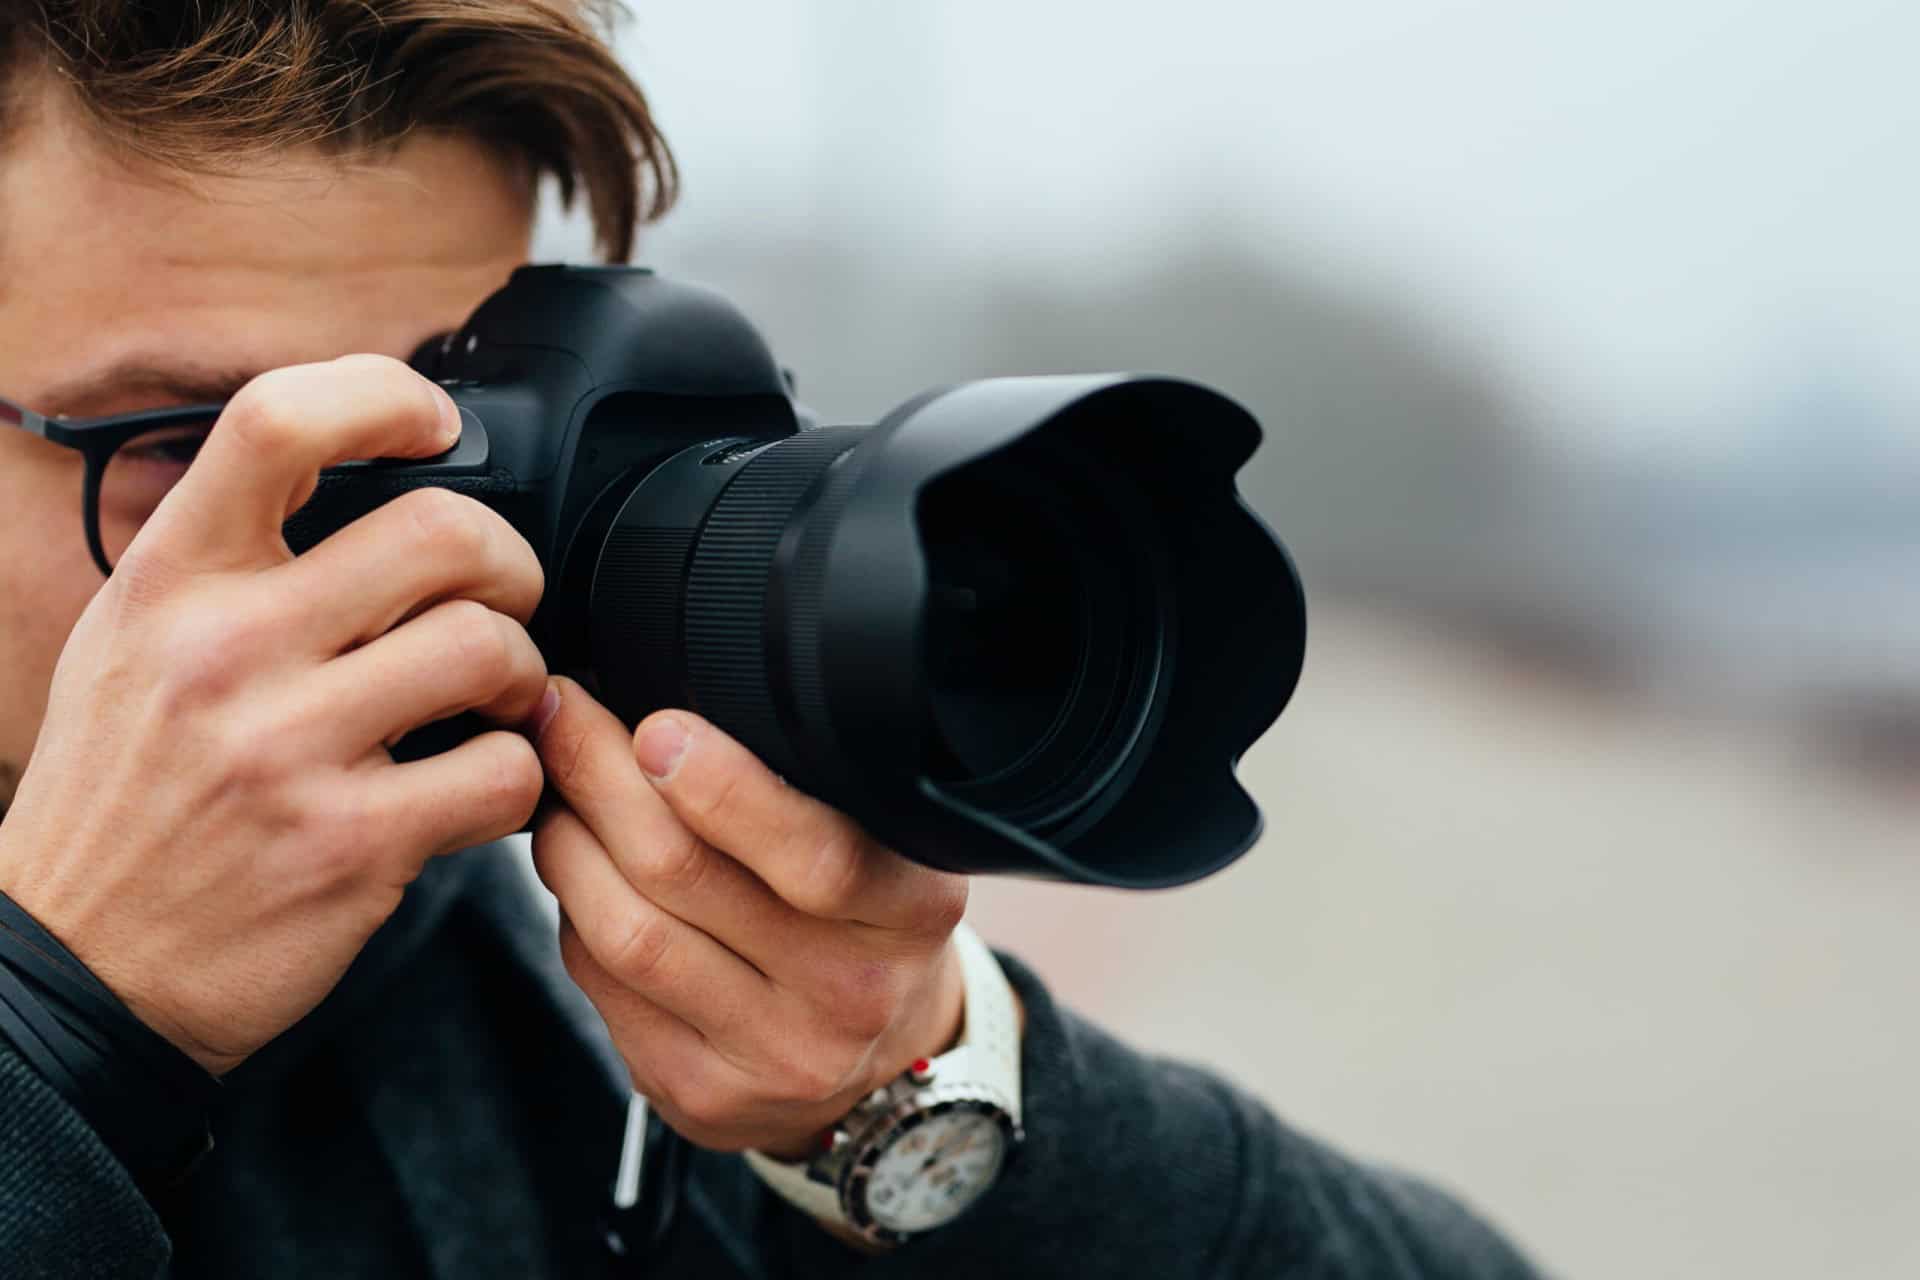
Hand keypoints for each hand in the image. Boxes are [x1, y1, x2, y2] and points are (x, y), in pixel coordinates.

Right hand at [0, 356, 549, 1073]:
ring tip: (494, 701)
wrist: (73, 972)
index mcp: (169, 583)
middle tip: (499, 603)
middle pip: (441, 533)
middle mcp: (223, 652)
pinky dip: (521, 777)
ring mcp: (288, 751)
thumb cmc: (120, 800)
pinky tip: (483, 784)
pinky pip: (504, 773)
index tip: (436, 428)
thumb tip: (350, 470)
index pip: (277, 423)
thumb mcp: (128, 646)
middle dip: (507, 564)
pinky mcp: (350, 846)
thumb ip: (224, 559)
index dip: (385, 399)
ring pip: (488, 649)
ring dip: (521, 673)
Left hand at [531, 679, 969, 1155]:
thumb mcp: (887, 846)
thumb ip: (811, 789)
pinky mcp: (702, 1095)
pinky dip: (574, 914)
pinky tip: (581, 876)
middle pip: (687, 877)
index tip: (656, 724)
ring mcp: (773, 1055)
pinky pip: (603, 987)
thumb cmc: (866, 919)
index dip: (722, 787)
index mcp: (912, 912)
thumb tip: (667, 707)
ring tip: (557, 793)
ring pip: (627, 934)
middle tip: (563, 717)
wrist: (876, 1061)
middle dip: (603, 779)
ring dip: (569, 845)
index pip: (816, 853)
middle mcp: (851, 993)